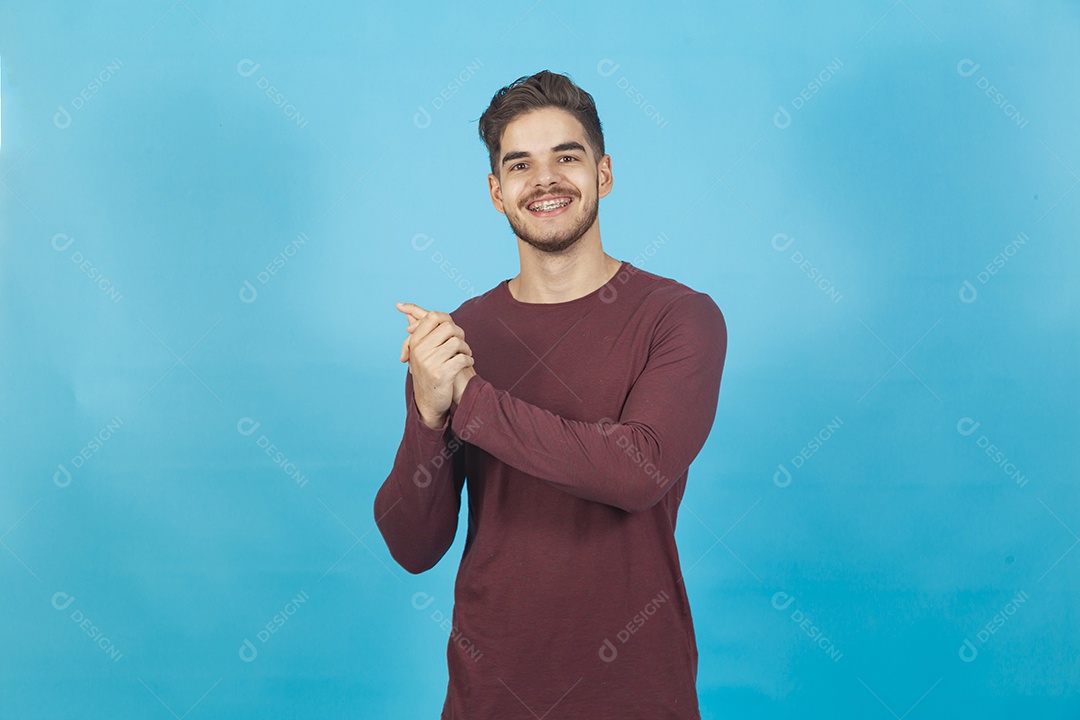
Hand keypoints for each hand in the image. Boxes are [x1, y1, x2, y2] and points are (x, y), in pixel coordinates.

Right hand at [396, 302, 474, 427]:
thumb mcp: (418, 351)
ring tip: (465, 354)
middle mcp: (420, 351)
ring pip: (457, 342)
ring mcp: (430, 363)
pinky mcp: (442, 375)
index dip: (447, 319)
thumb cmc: (426, 372)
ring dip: (466, 348)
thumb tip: (405, 308)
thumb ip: (415, 329)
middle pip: (448, 327)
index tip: (451, 328)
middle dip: (459, 333)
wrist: (428, 402)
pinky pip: (462, 358)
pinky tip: (467, 363)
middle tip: (461, 343)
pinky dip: (469, 360)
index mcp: (415, 343)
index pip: (433, 317)